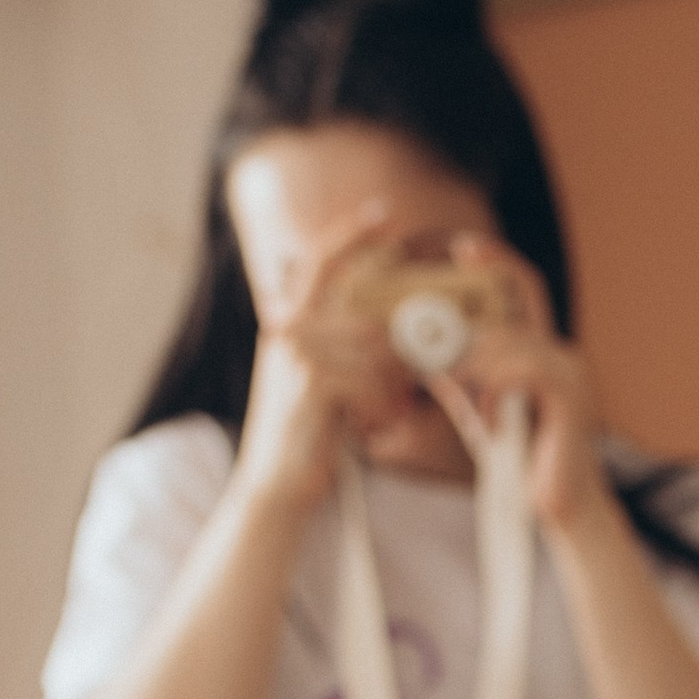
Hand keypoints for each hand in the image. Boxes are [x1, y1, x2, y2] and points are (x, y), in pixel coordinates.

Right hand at [238, 199, 399, 512]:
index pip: (320, 259)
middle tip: (423, 322)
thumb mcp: (320, 381)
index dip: (352, 233)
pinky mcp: (315, 386)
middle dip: (394, 302)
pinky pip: (373, 376)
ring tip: (403, 395)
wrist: (275, 484)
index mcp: (288, 321)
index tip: (386, 214)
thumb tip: (378, 322)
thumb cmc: (307, 436)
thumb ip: (339, 346)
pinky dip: (388, 398)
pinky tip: (384, 419)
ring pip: (374, 339)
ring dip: (398, 369)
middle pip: (353, 293)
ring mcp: (299, 355)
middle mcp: (288, 329)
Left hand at [430, 234, 611, 533]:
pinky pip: (524, 371)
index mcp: (543, 352)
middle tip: (431, 348)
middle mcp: (564, 355)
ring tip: (458, 395)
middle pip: (511, 312)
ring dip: (475, 367)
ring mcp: (573, 374)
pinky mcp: (573, 397)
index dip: (495, 260)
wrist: (559, 510)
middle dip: (467, 330)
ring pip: (512, 342)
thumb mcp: (479, 410)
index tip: (461, 246)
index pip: (523, 288)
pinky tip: (486, 419)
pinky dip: (495, 391)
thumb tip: (416, 351)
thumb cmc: (522, 464)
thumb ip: (457, 378)